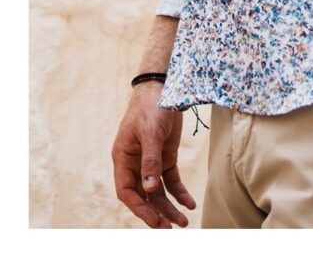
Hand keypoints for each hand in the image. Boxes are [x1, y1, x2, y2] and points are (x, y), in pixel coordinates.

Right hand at [112, 81, 196, 228]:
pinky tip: (189, 203)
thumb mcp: (150, 132)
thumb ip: (150, 160)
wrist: (164, 85)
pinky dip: (180, 192)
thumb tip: (150, 190)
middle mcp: (135, 163)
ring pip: (158, 192)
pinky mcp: (166, 156)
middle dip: (156, 213)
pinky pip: (171, 180)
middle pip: (144, 195)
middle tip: (171, 228)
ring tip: (183, 222)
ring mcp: (151, 161)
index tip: (154, 221)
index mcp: (123, 158)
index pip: (127, 191)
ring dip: (169, 207)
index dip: (139, 208)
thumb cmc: (151, 106)